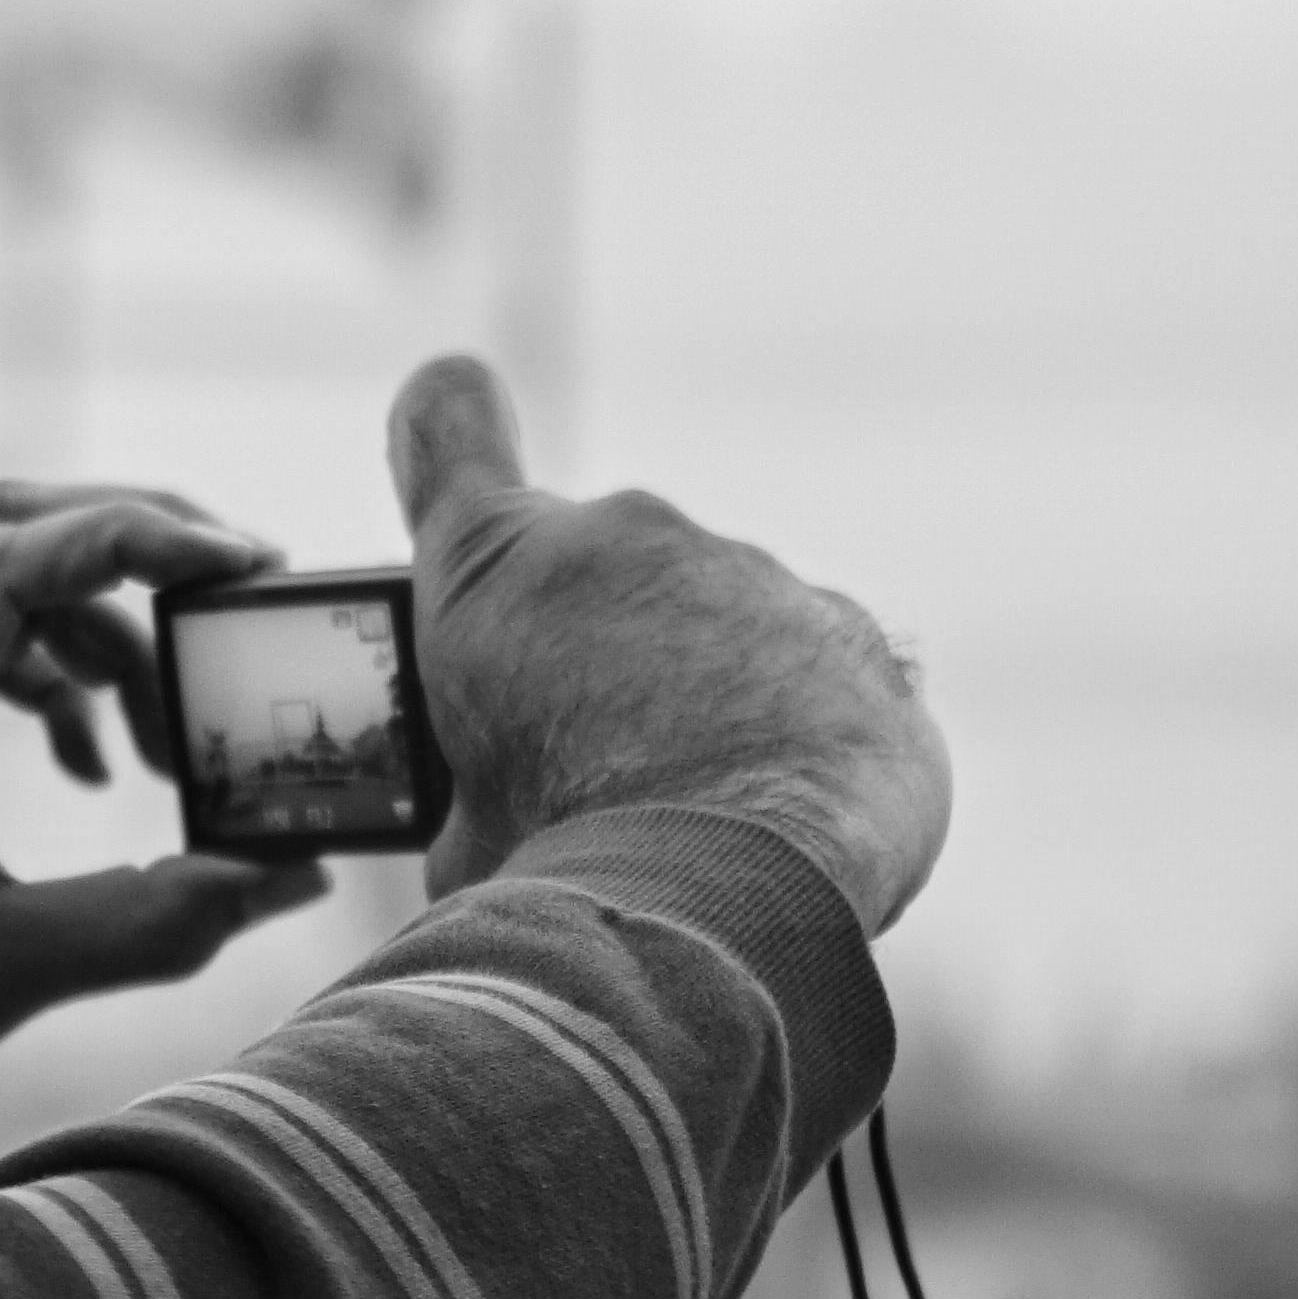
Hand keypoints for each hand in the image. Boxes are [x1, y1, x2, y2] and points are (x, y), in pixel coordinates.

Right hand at [392, 355, 947, 931]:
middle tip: (595, 766)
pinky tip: (781, 811)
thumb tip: (497, 807)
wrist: (729, 893)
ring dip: (703, 698)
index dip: (444, 419)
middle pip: (596, 574)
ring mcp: (748, 574)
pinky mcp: (854, 632)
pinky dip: (797, 728)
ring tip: (699, 813)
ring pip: (713, 625)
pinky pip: (815, 672)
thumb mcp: (461, 823)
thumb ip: (478, 773)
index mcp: (493, 569)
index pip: (448, 430)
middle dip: (597, 651)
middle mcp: (622, 536)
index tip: (445, 405)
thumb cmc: (563, 859)